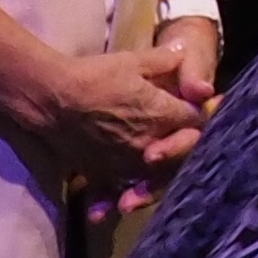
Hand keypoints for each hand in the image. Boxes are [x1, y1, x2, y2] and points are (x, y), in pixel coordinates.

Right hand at [0, 3, 207, 185]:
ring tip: (160, 172)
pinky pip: (115, 193)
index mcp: (163, 115)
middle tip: (186, 140)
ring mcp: (126, 164)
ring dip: (161, 175)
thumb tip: (186, 50)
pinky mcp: (102, 174)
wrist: (51, 97)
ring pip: (154, 177)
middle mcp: (150, 145)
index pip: (198, 120)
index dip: (204, 114)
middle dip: (186, 146)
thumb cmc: (95, 76)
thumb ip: (165, 60)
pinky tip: (120, 206)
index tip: (205, 111)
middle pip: (181, 154)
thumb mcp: (133, 61)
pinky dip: (118, 200)